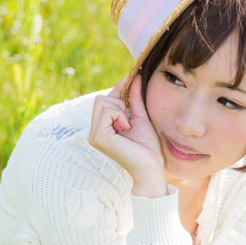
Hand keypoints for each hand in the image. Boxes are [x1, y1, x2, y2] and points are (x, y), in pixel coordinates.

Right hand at [88, 74, 166, 196]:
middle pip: (100, 99)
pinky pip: (106, 110)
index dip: (118, 89)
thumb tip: (134, 77)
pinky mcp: (98, 136)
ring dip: (120, 110)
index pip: (104, 101)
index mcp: (102, 128)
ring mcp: (94, 135)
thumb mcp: (140, 118)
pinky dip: (119, 115)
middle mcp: (94, 132)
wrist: (150, 167)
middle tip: (129, 119)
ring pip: (102, 102)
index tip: (131, 77)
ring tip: (128, 126)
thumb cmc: (147, 148)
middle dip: (118, 103)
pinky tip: (126, 128)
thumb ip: (134, 99)